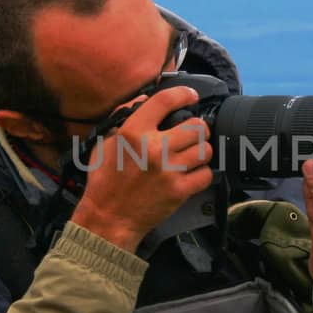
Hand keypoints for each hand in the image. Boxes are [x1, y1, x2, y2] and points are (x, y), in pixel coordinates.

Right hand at [69, 86, 213, 252]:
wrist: (108, 217)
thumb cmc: (106, 180)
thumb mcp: (105, 143)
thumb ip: (124, 117)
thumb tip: (144, 99)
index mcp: (133, 132)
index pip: (165, 101)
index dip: (183, 94)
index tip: (191, 96)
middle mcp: (154, 148)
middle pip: (196, 126)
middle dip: (197, 130)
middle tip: (191, 136)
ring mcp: (169, 170)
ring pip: (205, 150)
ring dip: (201, 152)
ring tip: (191, 156)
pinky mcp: (179, 191)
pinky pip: (206, 174)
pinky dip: (202, 174)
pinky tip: (191, 175)